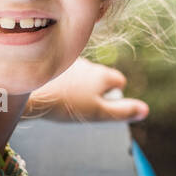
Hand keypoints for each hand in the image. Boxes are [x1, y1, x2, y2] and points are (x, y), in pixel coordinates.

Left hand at [25, 57, 149, 123]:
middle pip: (100, 76)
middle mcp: (90, 64)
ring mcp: (71, 62)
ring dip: (77, 83)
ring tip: (63, 99)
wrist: (29, 91)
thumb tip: (145, 110)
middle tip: (80, 105)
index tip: (100, 105)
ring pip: (81, 73)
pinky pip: (63, 70)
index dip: (113, 95)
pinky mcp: (52, 62)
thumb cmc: (66, 104)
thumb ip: (122, 111)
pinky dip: (61, 79)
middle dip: (95, 88)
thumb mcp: (97, 113)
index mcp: (103, 75)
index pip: (119, 81)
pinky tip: (51, 91)